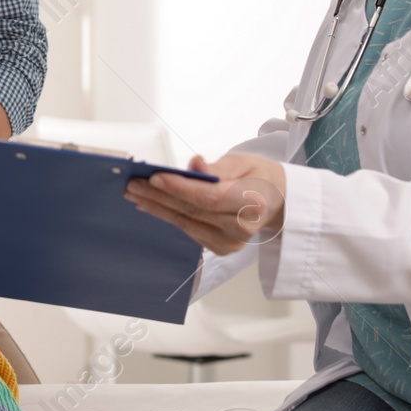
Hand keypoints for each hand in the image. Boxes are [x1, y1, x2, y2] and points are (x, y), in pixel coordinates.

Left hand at [125, 152, 286, 254]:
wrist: (277, 201)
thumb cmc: (259, 177)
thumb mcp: (243, 162)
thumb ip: (217, 167)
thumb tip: (194, 164)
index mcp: (252, 203)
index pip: (209, 197)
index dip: (180, 188)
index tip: (155, 177)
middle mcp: (241, 227)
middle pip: (192, 211)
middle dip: (159, 196)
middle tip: (133, 184)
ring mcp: (231, 242)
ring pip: (186, 222)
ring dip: (157, 207)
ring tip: (135, 193)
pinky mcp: (221, 248)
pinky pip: (189, 230)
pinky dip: (168, 216)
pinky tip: (151, 206)